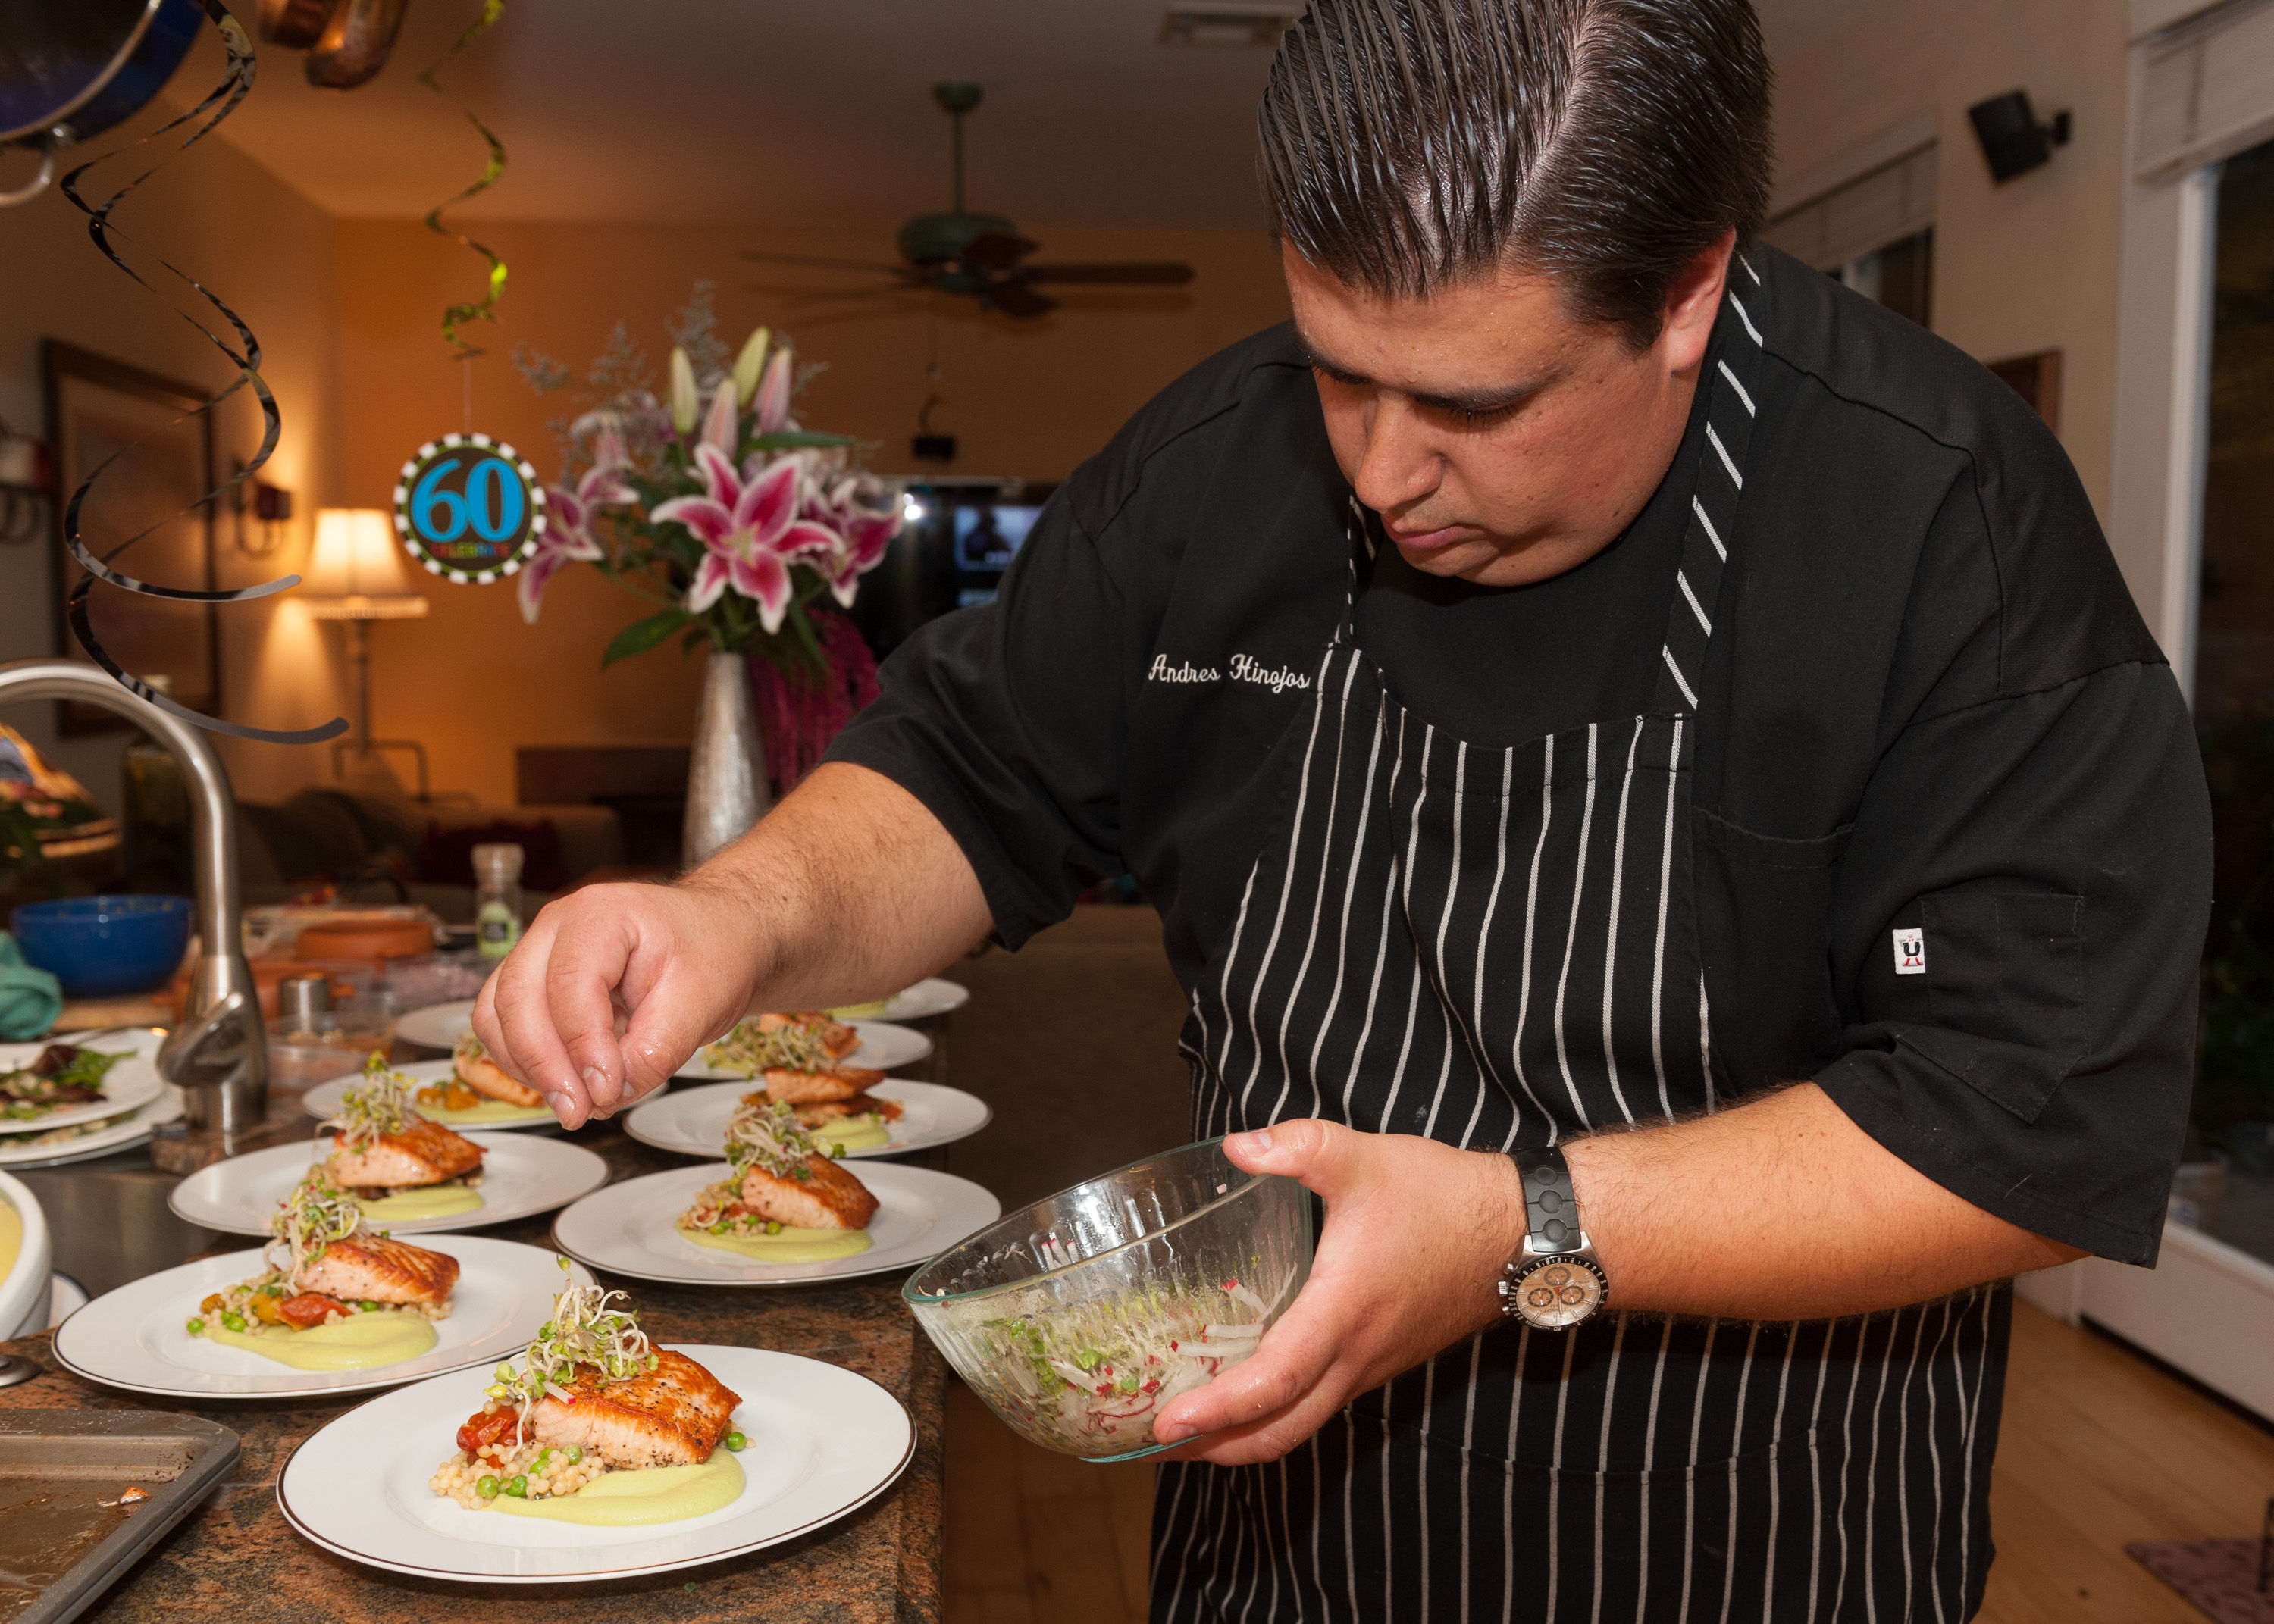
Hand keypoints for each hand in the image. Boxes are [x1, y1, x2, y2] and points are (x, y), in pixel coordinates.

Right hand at [472, 881, 763, 1128]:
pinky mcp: (534, 981)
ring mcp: (539, 951)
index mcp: (602, 915)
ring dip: (528, 1067)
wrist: (717, 936)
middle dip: (544, 1065)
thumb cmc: (712, 952)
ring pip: (497, 1013)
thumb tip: (607, 1093)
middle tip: (579, 1111)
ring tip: (576, 1102)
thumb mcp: (703, 1002)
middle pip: (517, 998)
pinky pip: (502, 1024)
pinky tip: (565, 1083)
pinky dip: (524, 1061)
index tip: (605, 1091)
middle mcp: (557, 926)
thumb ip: (656, 1050)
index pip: (571, 984)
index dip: (583, 1045)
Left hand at [1151, 1120, 1525, 1464]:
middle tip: (1152, 1443)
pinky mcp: (1380, 1360)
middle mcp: (1356, 1354)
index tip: (1166, 1424)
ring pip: (1300, 1424)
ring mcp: (1371, 1365)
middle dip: (1212, 1448)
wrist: (1522, 1233)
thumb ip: (1299, 1146)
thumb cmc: (1446, 1199)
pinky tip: (1245, 1388)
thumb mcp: (1366, 1159)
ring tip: (1185, 1427)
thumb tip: (1235, 1148)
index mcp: (1344, 1311)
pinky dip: (1275, 1412)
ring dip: (1241, 1436)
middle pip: (1279, 1431)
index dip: (1217, 1408)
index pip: (1273, 1380)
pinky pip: (1319, 1404)